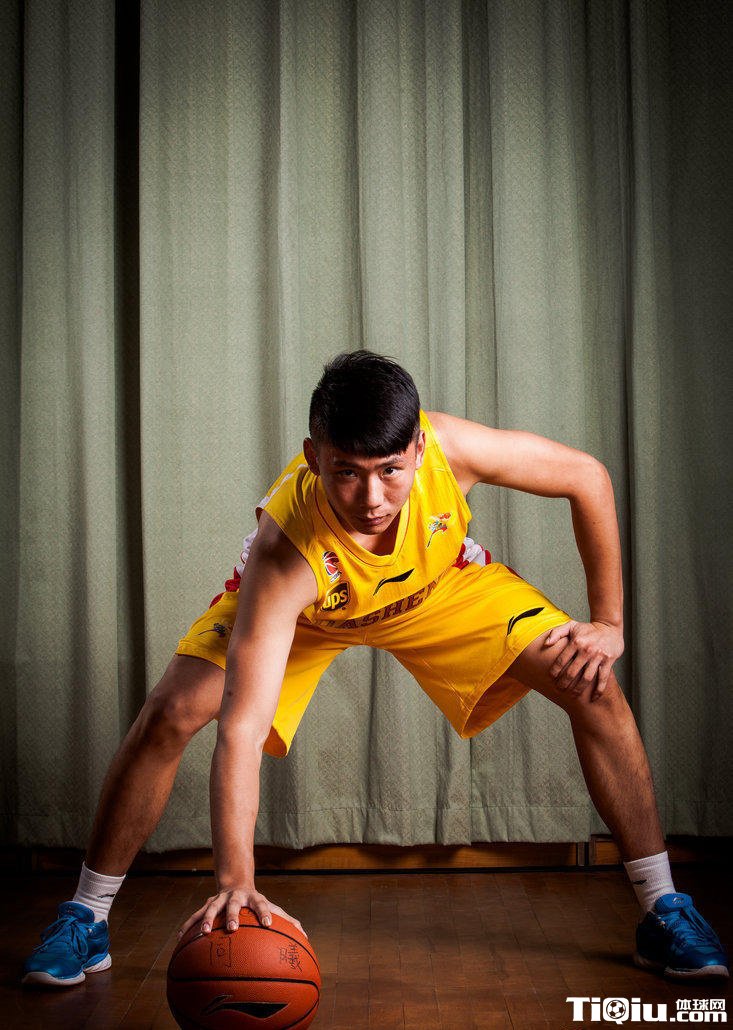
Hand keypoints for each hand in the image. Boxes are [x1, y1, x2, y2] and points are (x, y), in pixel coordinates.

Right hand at [177, 886, 306, 939]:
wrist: (236, 883)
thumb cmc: (257, 903)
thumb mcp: (271, 907)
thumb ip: (287, 920)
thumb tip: (305, 935)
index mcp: (254, 898)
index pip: (262, 904)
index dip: (265, 913)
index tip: (269, 924)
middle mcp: (236, 897)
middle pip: (234, 904)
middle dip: (233, 915)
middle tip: (233, 928)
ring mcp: (220, 900)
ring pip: (211, 908)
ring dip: (206, 919)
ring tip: (203, 932)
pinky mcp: (207, 904)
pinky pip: (195, 915)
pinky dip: (188, 925)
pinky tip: (179, 938)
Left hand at [543, 620, 623, 700]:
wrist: (609, 627)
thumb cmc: (588, 629)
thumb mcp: (571, 625)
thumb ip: (557, 633)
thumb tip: (546, 643)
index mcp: (576, 642)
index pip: (562, 660)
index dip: (555, 670)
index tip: (551, 678)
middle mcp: (586, 650)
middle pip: (572, 672)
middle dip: (564, 683)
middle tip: (559, 689)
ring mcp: (598, 656)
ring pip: (587, 678)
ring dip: (578, 689)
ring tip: (572, 695)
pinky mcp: (608, 661)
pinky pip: (603, 678)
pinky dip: (599, 689)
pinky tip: (593, 698)